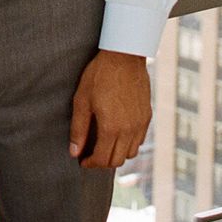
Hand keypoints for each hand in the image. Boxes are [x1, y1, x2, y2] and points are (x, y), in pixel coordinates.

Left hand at [69, 50, 151, 168]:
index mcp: (111, 128)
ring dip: (117, 154)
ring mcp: (140, 124)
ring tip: (103, 146)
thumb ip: (78, 129)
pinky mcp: (147, 116)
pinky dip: (128, 144)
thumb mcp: (82, 101)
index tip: (82, 161)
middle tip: (90, 155)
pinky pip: (140, 140)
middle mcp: (129, 130)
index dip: (91, 164)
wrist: (124, 57)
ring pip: (131, 153)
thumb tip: (74, 152)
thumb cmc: (99, 76)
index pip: (103, 159)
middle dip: (102, 162)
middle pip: (118, 160)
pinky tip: (117, 134)